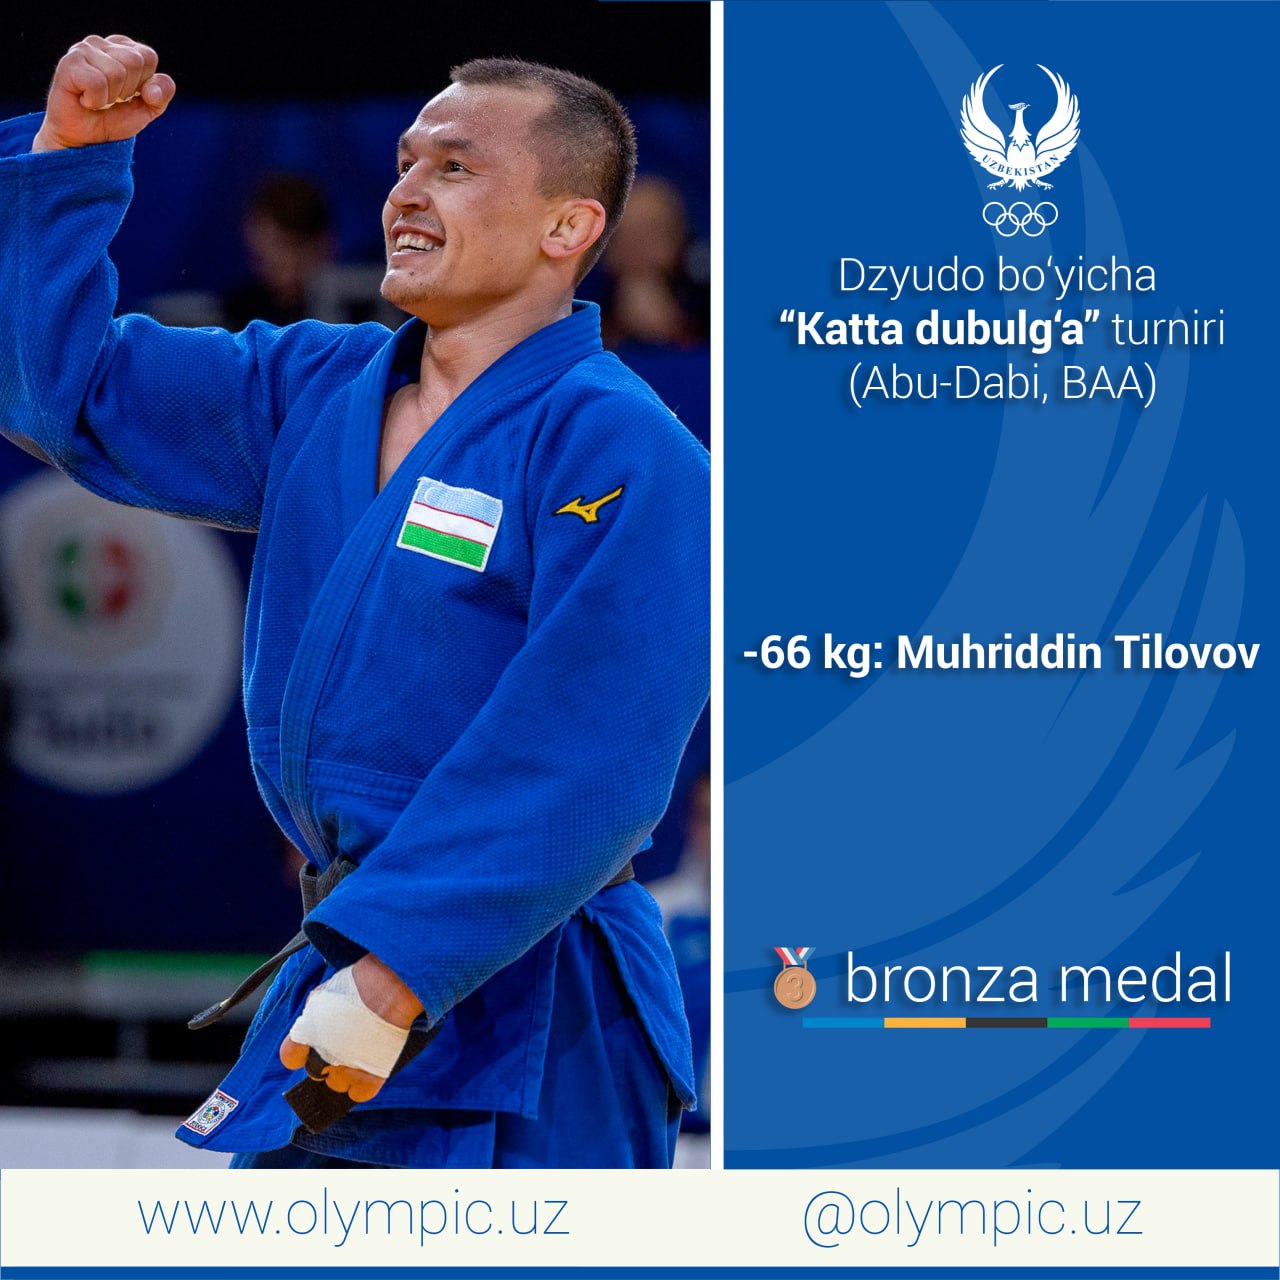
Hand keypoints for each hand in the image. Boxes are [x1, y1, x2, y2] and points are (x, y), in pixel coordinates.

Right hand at [32, 34, 174, 152]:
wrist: (84, 139)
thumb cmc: (113, 118)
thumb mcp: (147, 108)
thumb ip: (162, 94)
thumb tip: (152, 90)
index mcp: (122, 48)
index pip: (148, 56)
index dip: (144, 83)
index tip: (129, 94)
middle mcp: (101, 43)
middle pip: (134, 61)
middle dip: (128, 90)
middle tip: (111, 99)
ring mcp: (82, 50)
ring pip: (116, 72)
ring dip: (111, 97)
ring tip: (97, 100)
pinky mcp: (68, 63)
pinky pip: (96, 82)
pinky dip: (95, 100)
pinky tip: (85, 100)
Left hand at [279, 953, 423, 1101]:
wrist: (389, 988)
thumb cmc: (358, 985)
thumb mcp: (324, 994)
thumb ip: (314, 1017)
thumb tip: (313, 1028)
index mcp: (305, 1035)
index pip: (290, 1056)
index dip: (300, 1053)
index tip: (309, 1049)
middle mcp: (321, 1057)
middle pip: (317, 1071)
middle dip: (327, 1060)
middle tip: (344, 1043)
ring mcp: (345, 1071)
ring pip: (338, 1083)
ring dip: (346, 1072)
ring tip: (362, 1051)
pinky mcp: (369, 1079)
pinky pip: (359, 1093)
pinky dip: (364, 1084)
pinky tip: (371, 1068)